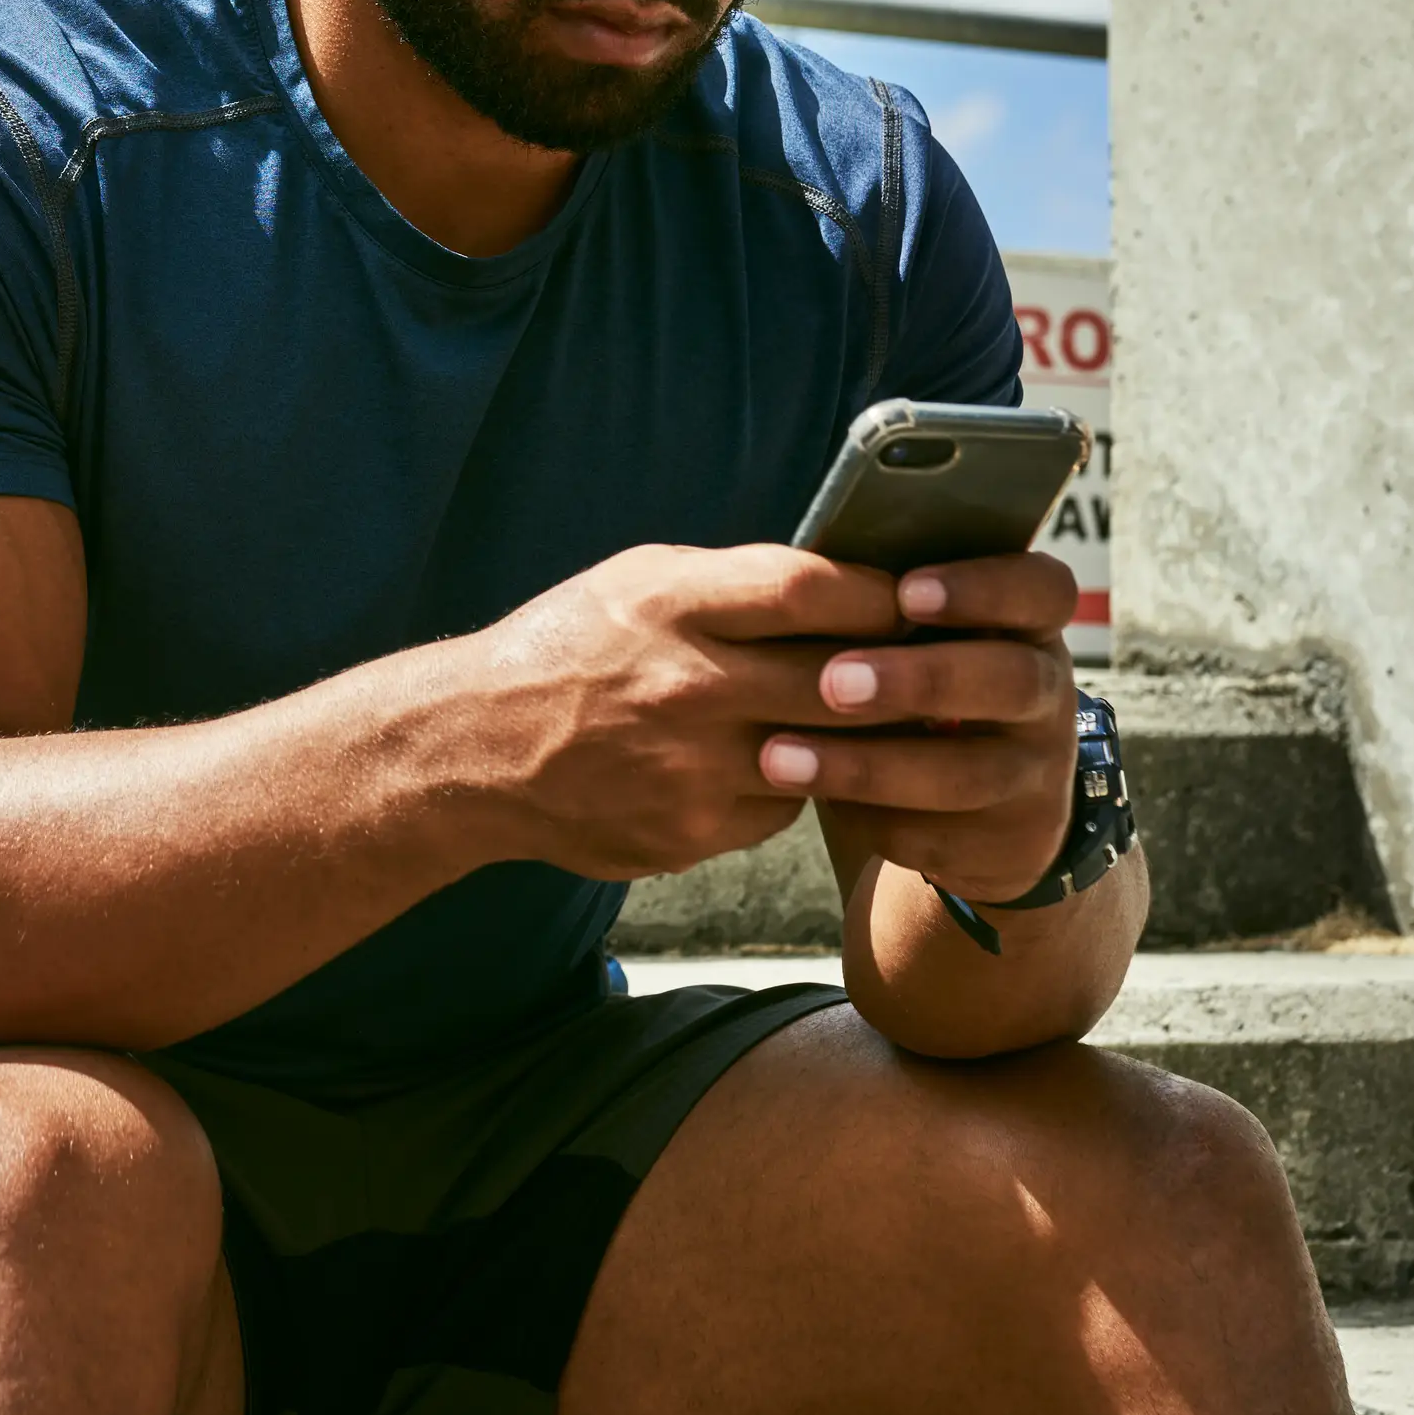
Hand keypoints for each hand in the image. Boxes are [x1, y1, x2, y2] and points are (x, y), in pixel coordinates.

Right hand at [458, 540, 942, 880]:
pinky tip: (779, 762)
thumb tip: (841, 581)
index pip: (813, 589)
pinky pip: (782, 807)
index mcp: (674, 604)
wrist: (478, 749)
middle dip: (897, 674)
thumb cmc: (568, 648)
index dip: (881, 594)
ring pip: (826, 754)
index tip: (915, 597)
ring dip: (857, 739)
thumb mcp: (639, 580)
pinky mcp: (691, 833)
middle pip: (841, 680)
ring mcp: (692, 768)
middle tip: (935, 667)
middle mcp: (687, 685)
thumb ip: (735, 582)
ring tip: (877, 719)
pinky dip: (794, 783)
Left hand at [771, 553, 1081, 901]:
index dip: (984, 587)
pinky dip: (870, 820)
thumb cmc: (924, 681)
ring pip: (967, 775)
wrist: (983, 803)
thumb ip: (886, 609)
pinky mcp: (1010, 843)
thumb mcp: (928, 637)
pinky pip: (938, 836)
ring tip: (779, 756)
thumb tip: (798, 582)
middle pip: (1011, 681)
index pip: (1043, 590)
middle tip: (833, 682)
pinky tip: (812, 801)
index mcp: (1030, 625)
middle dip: (919, 680)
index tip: (905, 591)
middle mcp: (1047, 694)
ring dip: (868, 767)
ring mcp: (1037, 773)